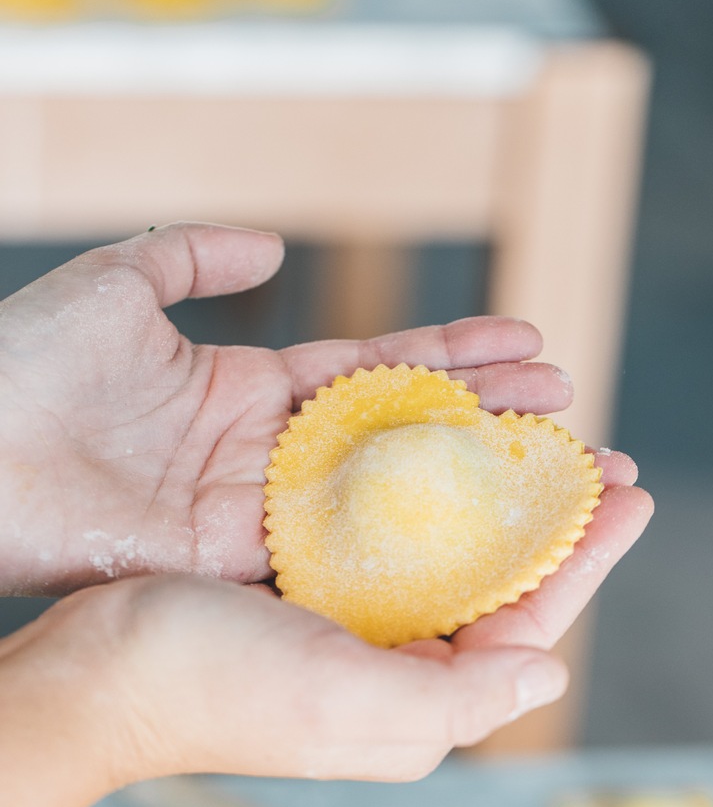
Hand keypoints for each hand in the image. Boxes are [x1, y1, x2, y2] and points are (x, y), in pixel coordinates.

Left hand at [0, 222, 578, 596]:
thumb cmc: (24, 362)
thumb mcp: (118, 284)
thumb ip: (193, 257)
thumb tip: (269, 248)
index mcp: (246, 387)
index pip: (372, 367)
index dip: (450, 353)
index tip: (526, 340)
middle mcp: (264, 454)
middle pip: (395, 431)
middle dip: (482, 413)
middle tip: (565, 402)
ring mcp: (253, 510)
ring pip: (379, 491)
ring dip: (461, 478)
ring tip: (547, 457)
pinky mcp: (229, 559)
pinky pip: (328, 547)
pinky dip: (397, 539)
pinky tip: (468, 529)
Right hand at [0, 445, 650, 806]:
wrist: (96, 670)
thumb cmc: (210, 689)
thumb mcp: (347, 702)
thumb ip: (461, 700)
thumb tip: (551, 674)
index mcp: (417, 700)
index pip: (528, 624)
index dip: (586, 557)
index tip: (632, 496)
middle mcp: (395, 663)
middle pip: (498, 581)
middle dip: (555, 520)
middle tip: (605, 459)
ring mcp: (352, 619)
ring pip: (449, 546)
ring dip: (499, 493)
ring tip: (543, 438)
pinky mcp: (308, 579)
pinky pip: (388, 524)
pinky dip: (425, 483)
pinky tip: (449, 443)